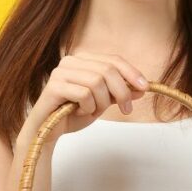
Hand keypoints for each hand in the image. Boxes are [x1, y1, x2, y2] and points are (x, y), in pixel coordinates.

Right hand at [25, 52, 148, 138]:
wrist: (46, 131)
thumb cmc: (72, 114)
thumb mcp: (102, 103)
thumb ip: (119, 93)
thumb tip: (142, 88)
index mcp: (83, 59)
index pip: (113, 59)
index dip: (131, 72)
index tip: (145, 87)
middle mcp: (71, 61)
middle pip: (108, 70)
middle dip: (122, 92)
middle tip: (126, 110)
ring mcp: (61, 72)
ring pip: (97, 82)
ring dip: (102, 102)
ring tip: (94, 111)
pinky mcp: (54, 86)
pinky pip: (84, 94)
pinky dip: (88, 107)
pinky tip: (79, 112)